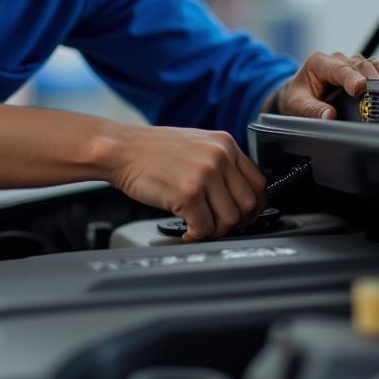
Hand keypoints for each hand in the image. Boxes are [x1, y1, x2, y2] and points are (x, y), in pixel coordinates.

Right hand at [102, 125, 266, 242]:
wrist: (121, 149)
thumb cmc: (152, 151)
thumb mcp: (196, 145)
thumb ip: (220, 164)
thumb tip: (237, 196)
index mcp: (225, 143)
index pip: (258, 182)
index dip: (253, 206)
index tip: (243, 216)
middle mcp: (219, 156)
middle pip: (248, 204)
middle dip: (236, 223)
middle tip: (219, 227)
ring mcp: (205, 173)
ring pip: (229, 219)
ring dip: (214, 231)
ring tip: (199, 228)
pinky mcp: (188, 192)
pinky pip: (205, 227)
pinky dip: (196, 235)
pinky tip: (186, 231)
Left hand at [273, 50, 378, 119]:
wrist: (297, 92)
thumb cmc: (297, 96)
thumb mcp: (297, 105)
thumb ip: (312, 110)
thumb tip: (329, 116)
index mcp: (318, 62)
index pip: (339, 69)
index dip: (352, 78)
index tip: (359, 89)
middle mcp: (335, 59)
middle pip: (359, 64)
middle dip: (370, 79)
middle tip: (378, 95)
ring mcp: (348, 62)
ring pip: (369, 64)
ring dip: (378, 77)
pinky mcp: (357, 69)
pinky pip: (374, 69)